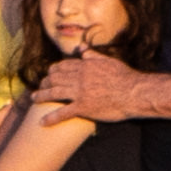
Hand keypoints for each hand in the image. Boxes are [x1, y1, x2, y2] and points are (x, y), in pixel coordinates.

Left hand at [31, 49, 146, 125]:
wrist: (136, 93)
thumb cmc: (126, 77)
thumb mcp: (109, 61)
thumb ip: (93, 55)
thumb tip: (82, 47)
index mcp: (84, 66)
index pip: (62, 66)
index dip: (53, 70)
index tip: (50, 74)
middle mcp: (78, 78)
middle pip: (54, 78)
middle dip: (44, 82)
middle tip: (40, 87)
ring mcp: (79, 93)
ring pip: (53, 93)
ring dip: (41, 96)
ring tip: (34, 99)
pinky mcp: (83, 107)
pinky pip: (63, 112)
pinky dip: (51, 118)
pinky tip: (42, 122)